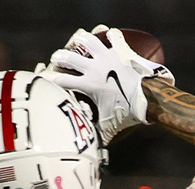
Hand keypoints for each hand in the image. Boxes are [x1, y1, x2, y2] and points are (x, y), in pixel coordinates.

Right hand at [47, 28, 171, 144]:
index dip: (49, 80)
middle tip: (58, 58)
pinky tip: (107, 33)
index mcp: (87, 84)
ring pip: (86, 40)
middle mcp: (93, 68)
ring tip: (78, 42)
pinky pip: (113, 36)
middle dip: (59, 57)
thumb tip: (93, 148)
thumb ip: (99, 134)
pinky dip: (109, 34)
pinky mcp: (121, 50)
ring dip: (80, 40)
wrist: (148, 98)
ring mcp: (107, 56)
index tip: (46, 80)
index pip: (60, 80)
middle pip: (67, 56)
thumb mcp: (109, 124)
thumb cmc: (127, 112)